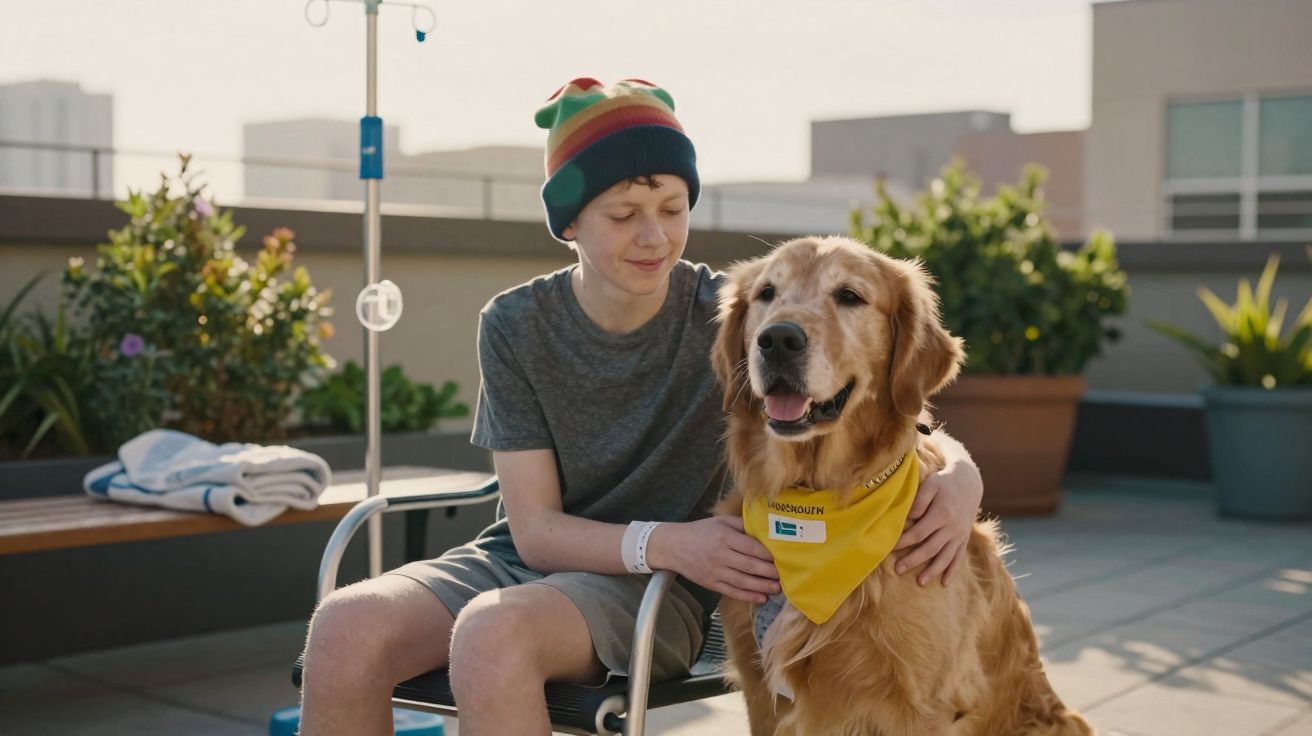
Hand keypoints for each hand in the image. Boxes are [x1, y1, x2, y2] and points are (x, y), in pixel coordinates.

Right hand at [647, 516, 779, 603]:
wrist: (673, 546)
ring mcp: (716, 571)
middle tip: (785, 575)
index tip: (782, 557)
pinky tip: (761, 598)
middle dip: (770, 572)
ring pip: (743, 581)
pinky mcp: (711, 584)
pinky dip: (748, 596)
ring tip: (778, 588)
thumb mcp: (720, 521)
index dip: (768, 554)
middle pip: (750, 566)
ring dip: (763, 586)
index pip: (751, 547)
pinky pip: (732, 592)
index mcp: (725, 537)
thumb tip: (764, 527)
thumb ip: (742, 524)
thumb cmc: (700, 531)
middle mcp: (721, 555)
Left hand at [892, 457, 982, 585]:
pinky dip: (952, 571)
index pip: (919, 533)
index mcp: (942, 514)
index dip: (904, 541)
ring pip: (945, 556)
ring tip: (920, 582)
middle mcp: (952, 527)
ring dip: (933, 570)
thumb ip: (919, 500)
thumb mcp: (931, 484)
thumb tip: (909, 517)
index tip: (890, 548)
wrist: (969, 483)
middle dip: (914, 560)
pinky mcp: (964, 539)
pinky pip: (959, 557)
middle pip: (931, 548)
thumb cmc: (944, 483)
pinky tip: (944, 583)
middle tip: (898, 570)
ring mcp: (959, 535)